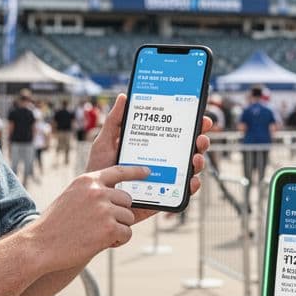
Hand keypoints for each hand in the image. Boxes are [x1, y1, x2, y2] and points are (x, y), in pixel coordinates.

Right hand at [32, 164, 144, 268]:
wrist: (40, 245)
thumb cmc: (54, 225)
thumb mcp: (71, 198)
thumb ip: (91, 193)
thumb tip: (116, 197)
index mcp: (87, 180)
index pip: (118, 171)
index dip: (135, 171)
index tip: (147, 172)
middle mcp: (97, 191)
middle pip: (126, 199)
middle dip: (120, 213)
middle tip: (103, 225)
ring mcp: (104, 209)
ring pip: (128, 217)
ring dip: (118, 228)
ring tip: (98, 235)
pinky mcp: (109, 228)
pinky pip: (127, 233)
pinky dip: (118, 241)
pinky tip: (101, 243)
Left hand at [86, 93, 212, 223]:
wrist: (94, 199)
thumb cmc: (99, 169)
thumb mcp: (105, 142)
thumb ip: (114, 121)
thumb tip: (123, 97)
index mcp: (152, 146)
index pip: (176, 133)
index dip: (191, 124)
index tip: (201, 117)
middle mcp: (162, 161)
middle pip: (188, 149)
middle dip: (200, 141)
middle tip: (201, 137)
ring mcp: (165, 179)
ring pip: (190, 169)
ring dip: (199, 162)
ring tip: (195, 158)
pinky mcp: (163, 196)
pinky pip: (183, 192)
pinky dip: (192, 187)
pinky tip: (192, 181)